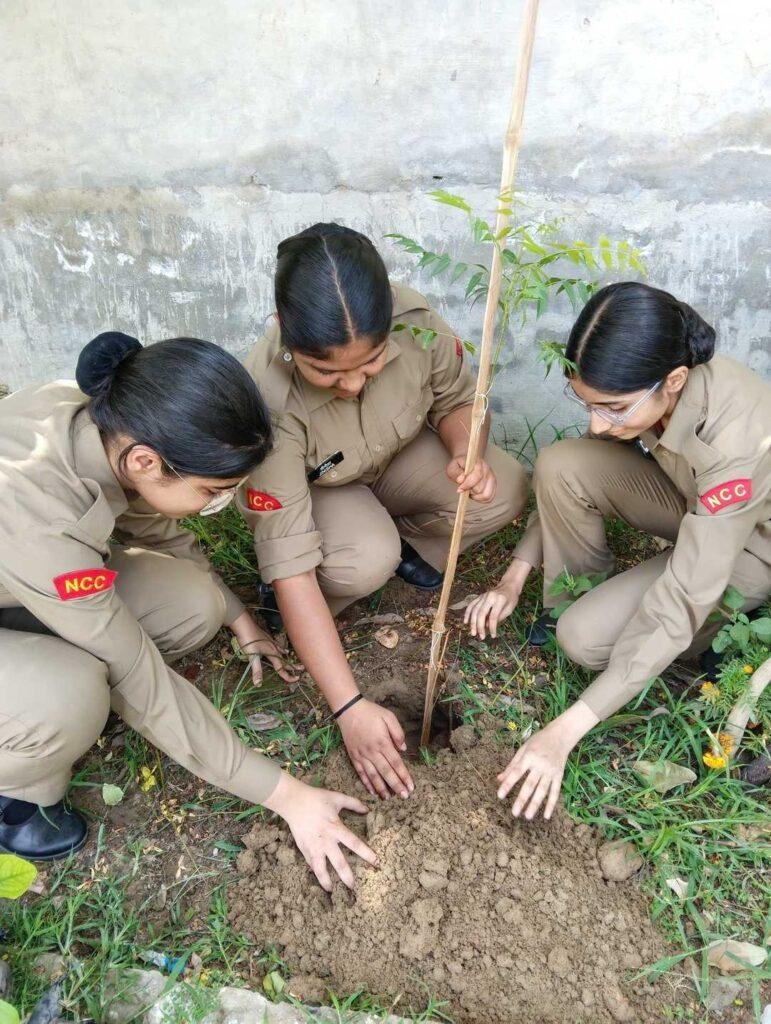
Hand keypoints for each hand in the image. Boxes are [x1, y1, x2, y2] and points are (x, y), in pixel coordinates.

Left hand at [230, 611, 299, 684]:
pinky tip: (281, 647)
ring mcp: (270, 642)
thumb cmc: (248, 640)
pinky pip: (277, 645)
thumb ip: (257, 670)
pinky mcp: (267, 638)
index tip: (296, 679)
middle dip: (293, 665)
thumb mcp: (252, 657)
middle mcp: (273, 648)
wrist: (245, 624)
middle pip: (285, 659)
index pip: (281, 668)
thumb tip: (258, 684)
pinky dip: (281, 648)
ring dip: (287, 656)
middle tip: (302, 668)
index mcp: (272, 654)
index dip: (288, 675)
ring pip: (282, 651)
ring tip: (292, 657)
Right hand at [263, 773, 376, 890]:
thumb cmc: (316, 798)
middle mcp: (325, 840)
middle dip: (347, 877)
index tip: (376, 862)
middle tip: (354, 887)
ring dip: (326, 881)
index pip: (354, 843)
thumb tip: (367, 809)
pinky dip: (315, 870)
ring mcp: (313, 846)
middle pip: (338, 863)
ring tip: (331, 890)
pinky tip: (319, 876)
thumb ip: (353, 803)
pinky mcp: (303, 848)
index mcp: (336, 828)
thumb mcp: (337, 797)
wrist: (293, 801)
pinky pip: (310, 862)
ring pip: (320, 869)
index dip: (366, 853)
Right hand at [337, 698, 414, 799]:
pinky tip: (372, 791)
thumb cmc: (371, 712)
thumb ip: (398, 733)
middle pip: (386, 772)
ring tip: (388, 798)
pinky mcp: (353, 756)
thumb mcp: (389, 717)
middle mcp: (372, 752)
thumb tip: (403, 749)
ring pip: (372, 775)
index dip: (404, 776)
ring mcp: (361, 755)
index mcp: (383, 742)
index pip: (396, 763)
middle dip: (395, 785)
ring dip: (381, 788)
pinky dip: (366, 783)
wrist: (349, 710)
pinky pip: (360, 772)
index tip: (410, 786)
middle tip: (404, 797)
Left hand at [446, 454, 496, 502]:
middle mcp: (487, 470)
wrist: (467, 462)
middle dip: (470, 491)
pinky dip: (481, 499)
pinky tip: (475, 495)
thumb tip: (461, 479)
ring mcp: (491, 477)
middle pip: (480, 488)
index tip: (459, 489)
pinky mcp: (493, 484)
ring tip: (470, 491)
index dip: (467, 485)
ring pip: (486, 495)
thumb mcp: (453, 467)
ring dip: (476, 496)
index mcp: (477, 463)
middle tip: (464, 488)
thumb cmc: (459, 465)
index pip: (477, 476)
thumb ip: (456, 473)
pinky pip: (489, 498)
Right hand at [464, 582, 520, 638]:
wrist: (508, 585)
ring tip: (473, 633)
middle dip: (480, 626)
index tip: (493, 636)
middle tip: (481, 637)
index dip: (492, 627)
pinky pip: (471, 605)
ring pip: (474, 610)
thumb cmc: (511, 599)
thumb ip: (499, 617)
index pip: (493, 616)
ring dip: (472, 623)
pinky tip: (465, 622)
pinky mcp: (479, 596)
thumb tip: (486, 626)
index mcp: (500, 600)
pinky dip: (467, 614)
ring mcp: (483, 596)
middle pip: (481, 613)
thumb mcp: (509, 609)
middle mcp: (489, 596)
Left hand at [497, 702, 598, 820]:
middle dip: (522, 799)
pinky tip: (547, 816)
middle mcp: (540, 765)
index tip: (500, 795)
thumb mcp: (523, 749)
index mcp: (529, 757)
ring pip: (542, 791)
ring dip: (535, 804)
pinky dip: (551, 804)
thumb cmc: (538, 741)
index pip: (516, 773)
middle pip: (530, 784)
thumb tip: (499, 779)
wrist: (560, 736)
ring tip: (527, 816)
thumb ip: (512, 765)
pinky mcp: (559, 776)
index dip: (508, 784)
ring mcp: (551, 771)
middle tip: (514, 813)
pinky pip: (555, 792)